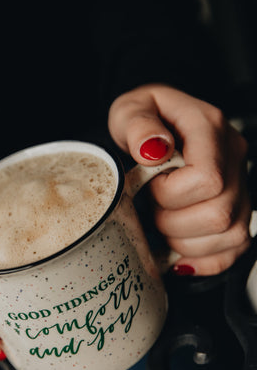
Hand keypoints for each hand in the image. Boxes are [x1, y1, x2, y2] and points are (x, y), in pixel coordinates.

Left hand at [108, 84, 250, 275]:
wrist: (151, 131)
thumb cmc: (141, 122)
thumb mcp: (128, 110)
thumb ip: (138, 124)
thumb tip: (153, 149)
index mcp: (210, 127)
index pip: (207, 178)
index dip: (171, 193)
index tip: (148, 185)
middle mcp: (233, 158)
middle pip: (219, 213)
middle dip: (173, 221)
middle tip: (151, 206)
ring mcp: (240, 187)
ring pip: (230, 235)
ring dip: (184, 241)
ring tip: (162, 222)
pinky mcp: (238, 212)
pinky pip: (234, 250)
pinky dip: (202, 259)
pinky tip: (177, 250)